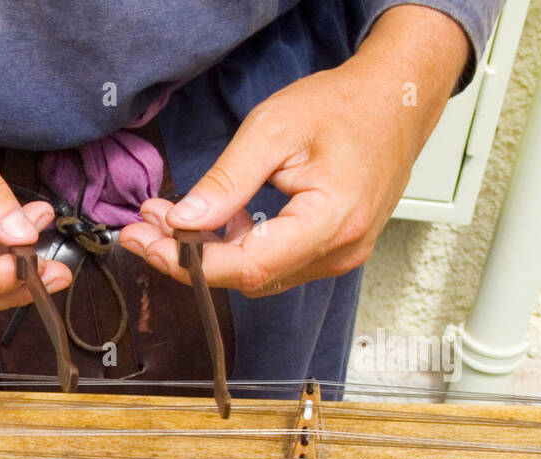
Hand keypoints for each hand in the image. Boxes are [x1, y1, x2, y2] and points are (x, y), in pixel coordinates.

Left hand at [118, 5, 469, 296]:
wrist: (397, 99)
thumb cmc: (344, 106)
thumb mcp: (273, 130)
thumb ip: (226, 182)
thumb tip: (182, 223)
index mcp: (330, 223)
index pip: (245, 266)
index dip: (188, 262)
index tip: (146, 243)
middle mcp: (339, 252)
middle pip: (246, 277)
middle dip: (188, 257)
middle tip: (144, 228)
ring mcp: (338, 256)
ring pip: (256, 274)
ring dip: (208, 252)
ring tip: (167, 218)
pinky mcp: (332, 251)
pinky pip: (273, 262)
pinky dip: (235, 247)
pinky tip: (209, 222)